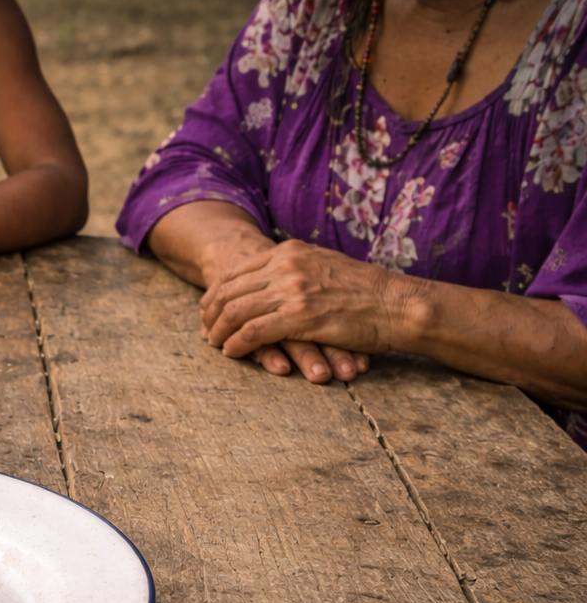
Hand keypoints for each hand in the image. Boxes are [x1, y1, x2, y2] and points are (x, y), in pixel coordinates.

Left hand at [201, 240, 400, 382]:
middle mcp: (286, 266)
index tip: (210, 309)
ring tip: (214, 343)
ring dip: (220, 331)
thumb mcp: (323, 264)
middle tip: (205, 329)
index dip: (217, 293)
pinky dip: (237, 344)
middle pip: (230, 291)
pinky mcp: (299, 317)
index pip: (237, 271)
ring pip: (237, 312)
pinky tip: (232, 352)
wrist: (397, 303)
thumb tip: (270, 277)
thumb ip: (294, 268)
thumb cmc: (365, 290)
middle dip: (211, 313)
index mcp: (289, 251)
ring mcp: (292, 291)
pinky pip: (253, 332)